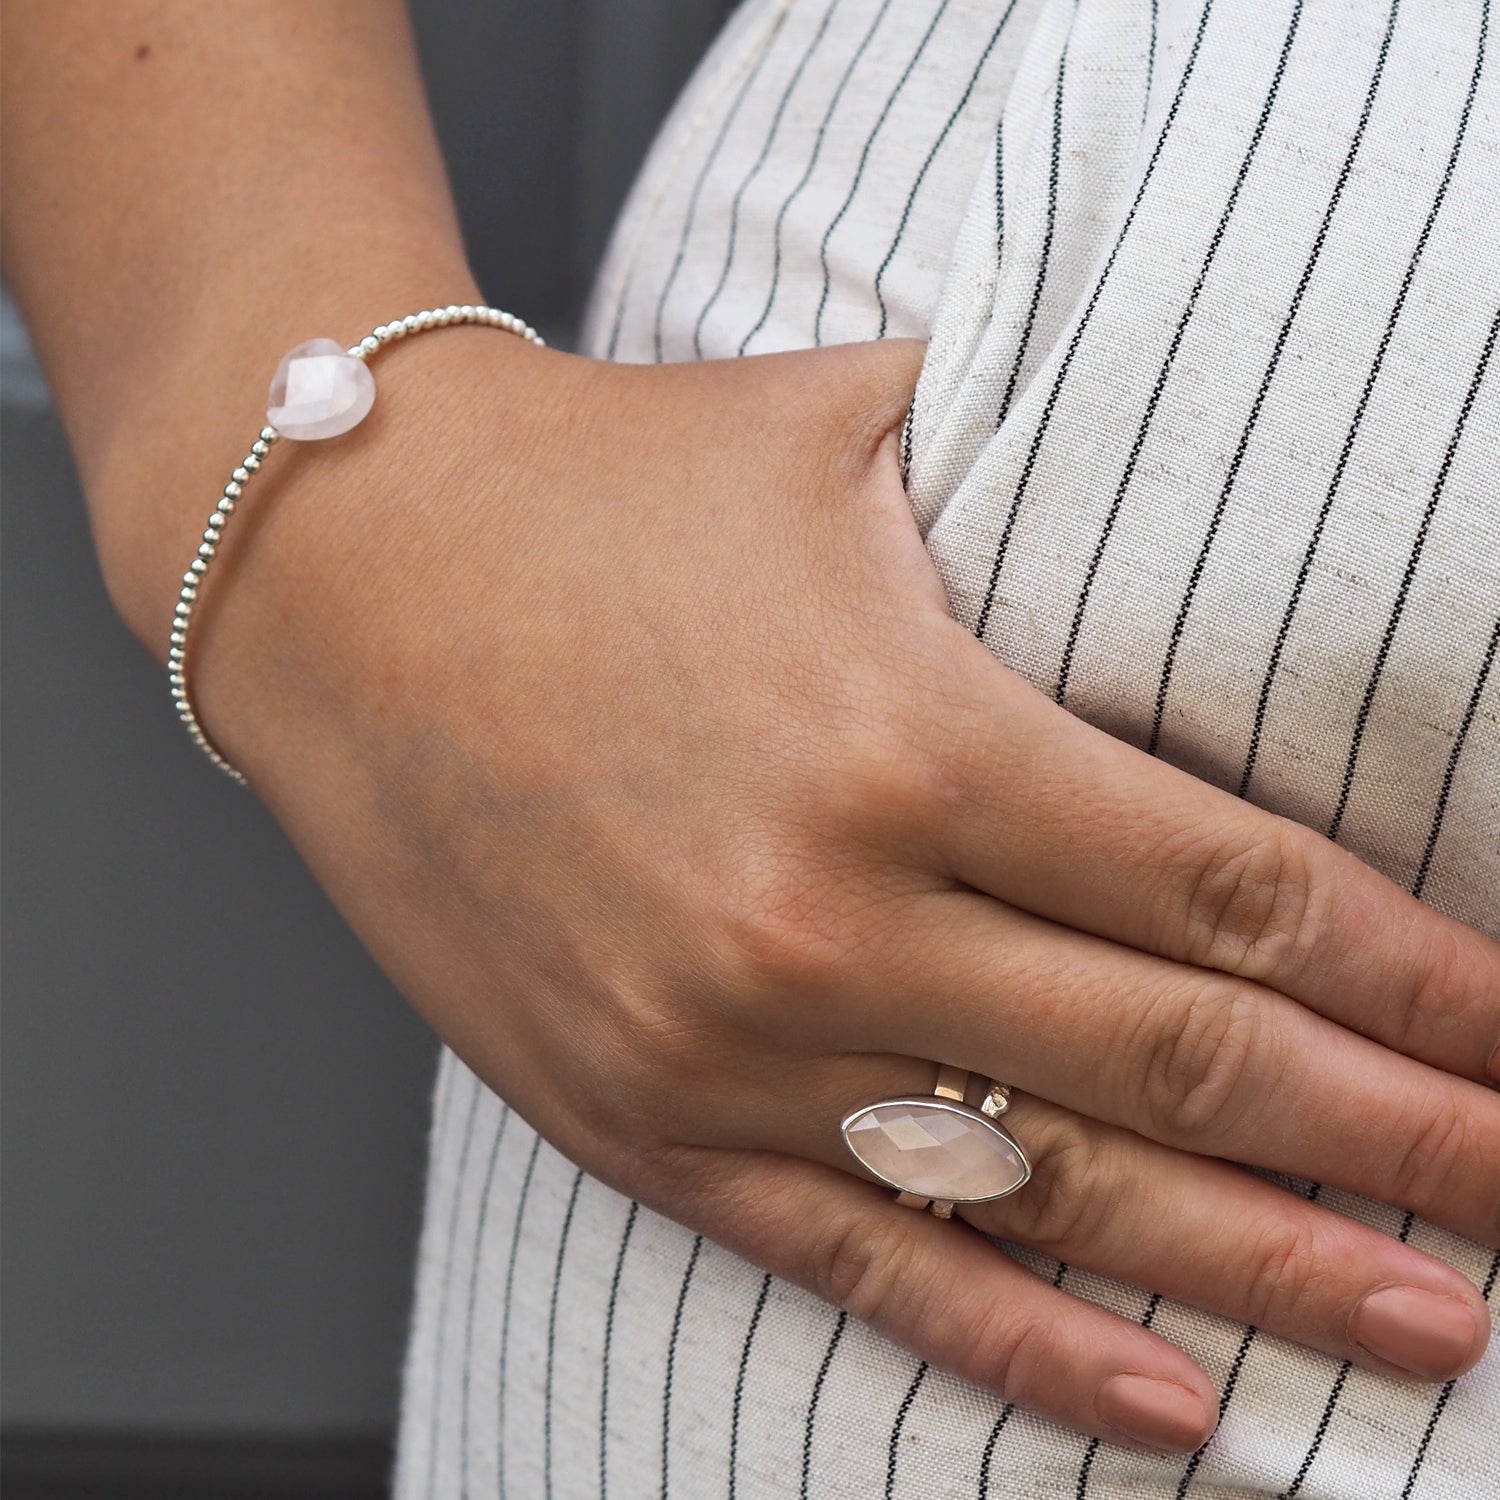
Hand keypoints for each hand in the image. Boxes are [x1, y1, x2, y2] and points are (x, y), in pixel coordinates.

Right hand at [192, 330, 1498, 1454]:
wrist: (345, 581)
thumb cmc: (593, 496)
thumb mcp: (832, 438)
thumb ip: (1018, 474)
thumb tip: (1175, 465)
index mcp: (905, 734)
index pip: (1228, 888)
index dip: (1412, 978)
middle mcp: (828, 916)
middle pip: (1182, 1060)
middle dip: (1393, 1139)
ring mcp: (728, 1041)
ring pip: (1053, 1196)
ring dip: (1264, 1267)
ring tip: (1433, 1322)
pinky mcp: (636, 1112)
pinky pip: (860, 1262)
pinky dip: (1023, 1344)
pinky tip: (1167, 1396)